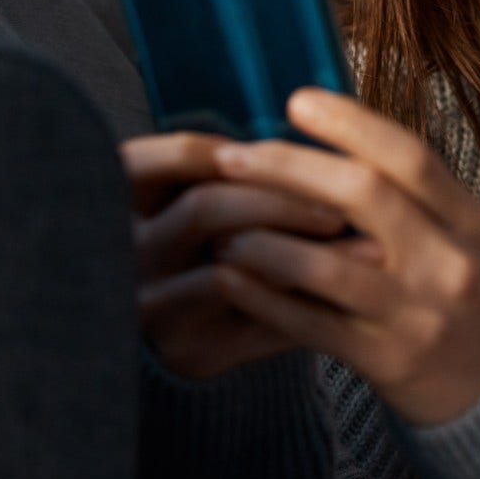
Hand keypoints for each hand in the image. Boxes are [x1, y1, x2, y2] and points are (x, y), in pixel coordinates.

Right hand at [124, 130, 378, 379]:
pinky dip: (306, 297)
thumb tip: (314, 128)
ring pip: (234, 260)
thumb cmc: (204, 250)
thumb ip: (232, 174)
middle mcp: (125, 256)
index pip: (156, 161)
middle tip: (341, 201)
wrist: (190, 336)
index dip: (220, 149)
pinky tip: (345, 289)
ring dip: (303, 244)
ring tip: (360, 242)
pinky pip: (256, 316)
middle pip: (205, 206)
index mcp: (119, 205)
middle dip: (283, 197)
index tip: (283, 148)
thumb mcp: (198, 203)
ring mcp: (152, 305)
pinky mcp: (185, 351)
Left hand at [209, 87, 479, 426]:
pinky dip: (264, 298)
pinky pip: (312, 325)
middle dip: (291, 168)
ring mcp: (419, 314)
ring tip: (221, 228)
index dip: (351, 123)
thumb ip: (407, 194)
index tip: (296, 101)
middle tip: (233, 156)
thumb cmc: (458, 291)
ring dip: (265, 240)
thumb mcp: (456, 234)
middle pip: (365, 196)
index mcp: (467, 218)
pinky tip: (228, 279)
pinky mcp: (387, 360)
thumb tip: (326, 133)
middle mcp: (448, 261)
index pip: (410, 157)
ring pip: (329, 266)